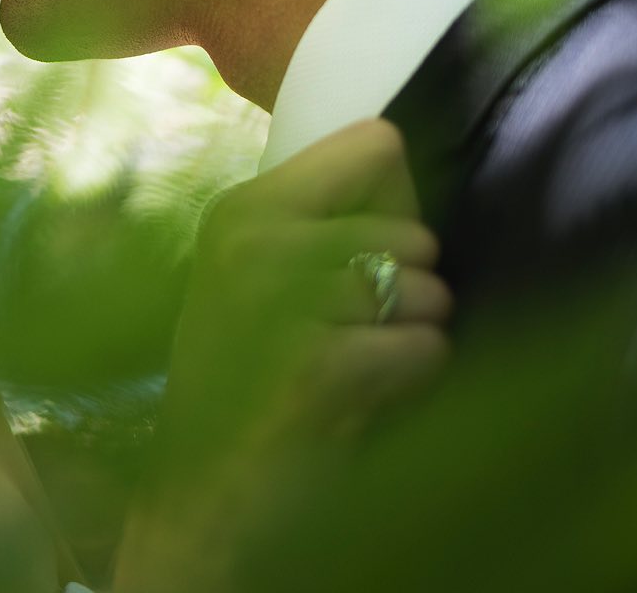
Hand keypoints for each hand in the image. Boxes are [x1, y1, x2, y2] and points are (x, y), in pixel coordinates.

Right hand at [113, 119, 451, 592]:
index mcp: (245, 209)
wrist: (209, 492)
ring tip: (362, 367)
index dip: (393, 206)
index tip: (356, 258)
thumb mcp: (273, 278)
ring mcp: (278, 301)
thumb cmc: (256, 378)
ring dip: (416, 337)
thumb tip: (400, 154)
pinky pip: (424, 349)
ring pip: (426, 291)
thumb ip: (336, 217)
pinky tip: (367, 399)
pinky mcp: (316, 366)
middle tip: (356, 334)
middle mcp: (254, 240)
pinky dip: (413, 379)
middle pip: (413, 230)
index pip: (377, 145)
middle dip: (412, 288)